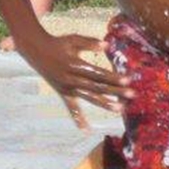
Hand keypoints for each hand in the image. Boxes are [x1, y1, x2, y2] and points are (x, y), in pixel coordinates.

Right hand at [18, 31, 133, 130]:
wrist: (37, 51)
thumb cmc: (58, 43)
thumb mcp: (73, 39)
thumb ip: (89, 42)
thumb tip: (107, 46)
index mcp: (76, 65)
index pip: (98, 74)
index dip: (113, 77)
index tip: (128, 80)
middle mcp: (72, 79)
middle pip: (98, 87)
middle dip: (116, 91)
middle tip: (132, 94)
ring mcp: (67, 88)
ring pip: (89, 98)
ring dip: (105, 103)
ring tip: (120, 109)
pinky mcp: (63, 93)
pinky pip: (71, 107)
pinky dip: (77, 118)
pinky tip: (85, 129)